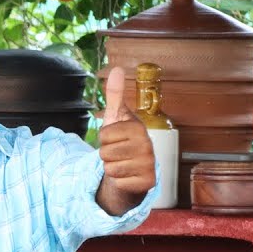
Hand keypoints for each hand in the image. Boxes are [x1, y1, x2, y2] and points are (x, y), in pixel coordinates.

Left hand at [96, 66, 156, 213]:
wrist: (134, 168)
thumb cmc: (123, 140)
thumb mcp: (116, 117)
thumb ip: (114, 95)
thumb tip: (116, 69)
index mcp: (138, 128)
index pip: (104, 135)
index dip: (105, 138)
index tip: (116, 137)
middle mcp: (147, 146)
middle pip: (104, 152)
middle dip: (106, 153)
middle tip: (118, 152)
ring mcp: (148, 165)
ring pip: (109, 167)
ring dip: (111, 166)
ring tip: (122, 162)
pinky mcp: (146, 182)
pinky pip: (116, 181)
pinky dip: (117, 180)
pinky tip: (127, 174)